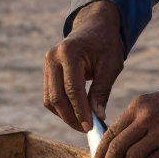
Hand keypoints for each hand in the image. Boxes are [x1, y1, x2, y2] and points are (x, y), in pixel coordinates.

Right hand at [43, 0, 123, 131]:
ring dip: (65, 115)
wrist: (95, 27)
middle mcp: (53, 58)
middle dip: (71, 117)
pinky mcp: (47, 71)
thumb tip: (98, 116)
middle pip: (56, 97)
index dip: (80, 111)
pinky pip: (49, 96)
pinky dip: (61, 108)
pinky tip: (76, 114)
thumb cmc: (106, 44)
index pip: (72, 89)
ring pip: (50, 99)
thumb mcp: (111, 64)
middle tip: (87, 130)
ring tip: (83, 124)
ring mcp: (47, 64)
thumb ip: (102, 90)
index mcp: (69, 52)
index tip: (90, 127)